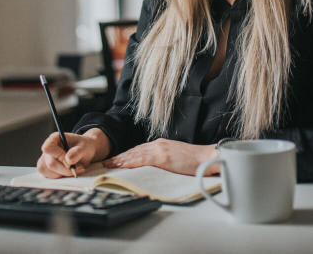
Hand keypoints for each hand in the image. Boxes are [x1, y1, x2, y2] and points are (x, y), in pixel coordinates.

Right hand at [36, 128, 110, 177]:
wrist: (84, 153)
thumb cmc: (83, 147)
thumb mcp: (85, 147)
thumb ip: (78, 152)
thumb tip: (68, 159)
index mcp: (54, 139)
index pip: (48, 148)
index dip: (59, 156)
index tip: (71, 160)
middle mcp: (47, 149)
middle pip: (50, 164)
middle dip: (66, 169)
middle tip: (79, 167)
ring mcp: (45, 160)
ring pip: (49, 172)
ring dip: (64, 174)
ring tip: (75, 169)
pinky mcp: (47, 170)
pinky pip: (50, 177)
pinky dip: (61, 177)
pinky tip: (69, 172)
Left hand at [103, 138, 219, 175]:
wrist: (207, 158)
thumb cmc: (195, 161)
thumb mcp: (176, 158)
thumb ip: (164, 160)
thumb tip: (154, 167)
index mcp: (161, 145)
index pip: (139, 150)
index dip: (126, 155)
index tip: (115, 160)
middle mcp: (158, 144)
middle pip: (134, 151)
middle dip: (119, 157)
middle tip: (105, 162)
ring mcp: (160, 149)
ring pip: (135, 154)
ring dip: (120, 160)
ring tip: (108, 165)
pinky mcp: (163, 157)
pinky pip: (142, 159)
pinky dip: (130, 162)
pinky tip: (122, 165)